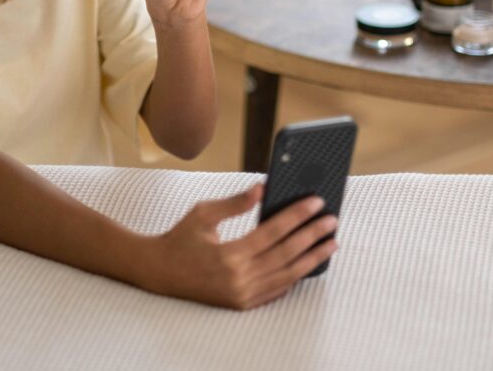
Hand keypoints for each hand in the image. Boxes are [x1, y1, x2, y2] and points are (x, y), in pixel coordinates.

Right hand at [135, 184, 338, 309]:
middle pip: (286, 254)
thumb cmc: (181, 238)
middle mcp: (238, 279)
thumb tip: (264, 187)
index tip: (317, 202)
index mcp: (229, 254)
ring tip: (331, 244)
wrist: (159, 273)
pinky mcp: (241, 304)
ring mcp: (241, 295)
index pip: (274, 232)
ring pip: (287, 275)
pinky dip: (295, 276)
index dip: (298, 215)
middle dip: (313, 235)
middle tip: (332, 221)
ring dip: (312, 259)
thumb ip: (235, 202)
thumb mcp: (203, 214)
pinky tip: (309, 262)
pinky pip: (277, 290)